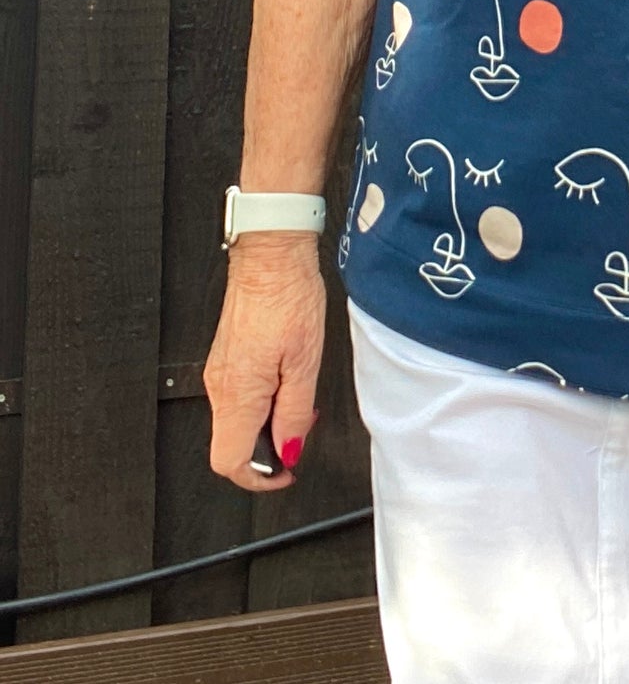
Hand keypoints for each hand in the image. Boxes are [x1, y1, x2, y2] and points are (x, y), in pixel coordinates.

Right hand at [204, 237, 325, 492]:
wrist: (270, 254)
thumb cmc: (288, 296)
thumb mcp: (306, 361)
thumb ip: (296, 412)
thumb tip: (289, 450)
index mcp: (238, 393)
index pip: (229, 463)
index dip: (259, 477)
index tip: (286, 470)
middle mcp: (220, 386)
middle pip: (231, 445)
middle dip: (268, 449)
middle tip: (301, 428)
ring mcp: (219, 371)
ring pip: (235, 422)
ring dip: (266, 423)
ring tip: (298, 398)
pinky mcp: (225, 358)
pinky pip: (237, 397)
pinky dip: (261, 402)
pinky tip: (285, 381)